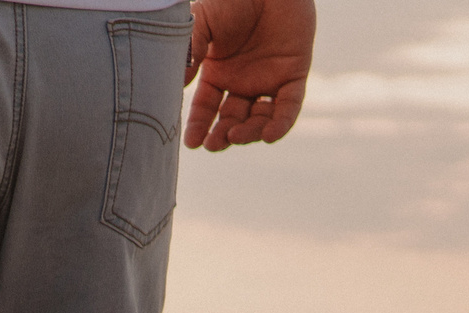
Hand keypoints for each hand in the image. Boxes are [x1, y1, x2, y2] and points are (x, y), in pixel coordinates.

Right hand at [185, 0, 315, 151]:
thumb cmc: (232, 0)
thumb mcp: (201, 25)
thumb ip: (188, 53)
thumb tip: (174, 87)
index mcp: (218, 73)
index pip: (206, 108)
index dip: (198, 126)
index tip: (192, 142)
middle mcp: (242, 81)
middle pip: (231, 120)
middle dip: (222, 136)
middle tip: (215, 144)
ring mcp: (268, 79)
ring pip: (259, 119)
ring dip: (248, 133)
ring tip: (236, 135)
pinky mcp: (294, 74)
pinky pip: (289, 106)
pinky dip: (280, 124)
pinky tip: (269, 136)